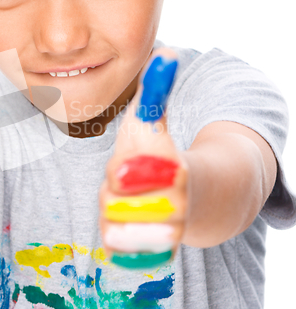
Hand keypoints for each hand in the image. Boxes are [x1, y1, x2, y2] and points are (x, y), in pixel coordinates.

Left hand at [99, 47, 188, 268]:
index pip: (145, 178)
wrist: (196, 200)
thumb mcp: (154, 124)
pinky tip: (121, 220)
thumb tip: (165, 52)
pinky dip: (114, 237)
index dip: (127, 172)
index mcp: (176, 173)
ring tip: (123, 199)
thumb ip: (155, 93)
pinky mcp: (150, 256)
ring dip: (111, 212)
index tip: (117, 170)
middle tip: (121, 180)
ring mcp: (165, 236)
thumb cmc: (162, 155)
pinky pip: (117, 250)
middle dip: (112, 191)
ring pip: (114, 227)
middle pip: (118, 204)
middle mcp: (176, 209)